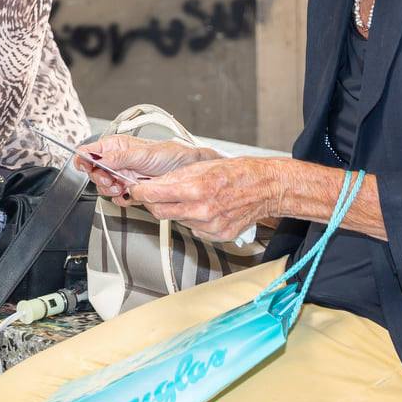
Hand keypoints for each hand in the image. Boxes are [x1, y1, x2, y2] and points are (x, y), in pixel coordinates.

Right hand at [81, 134, 218, 199]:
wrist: (188, 170)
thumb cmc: (170, 154)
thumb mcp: (142, 153)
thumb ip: (117, 157)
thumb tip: (95, 157)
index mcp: (116, 146)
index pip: (90, 151)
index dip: (84, 159)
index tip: (85, 167)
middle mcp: (117, 161)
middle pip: (94, 172)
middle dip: (100, 178)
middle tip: (110, 180)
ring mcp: (123, 176)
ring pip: (104, 186)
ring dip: (110, 189)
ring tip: (122, 187)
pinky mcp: (131, 190)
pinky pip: (118, 198)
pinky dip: (121, 199)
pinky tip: (129, 195)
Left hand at [128, 155, 287, 242]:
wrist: (265, 188)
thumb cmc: (238, 173)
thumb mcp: (202, 166)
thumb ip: (175, 177)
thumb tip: (154, 183)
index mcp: (197, 189)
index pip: (155, 195)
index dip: (140, 192)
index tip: (135, 190)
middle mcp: (202, 210)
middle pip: (161, 212)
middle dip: (153, 202)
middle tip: (153, 194)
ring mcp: (210, 225)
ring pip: (177, 220)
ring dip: (176, 210)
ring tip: (190, 198)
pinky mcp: (218, 235)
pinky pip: (194, 229)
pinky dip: (193, 219)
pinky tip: (204, 209)